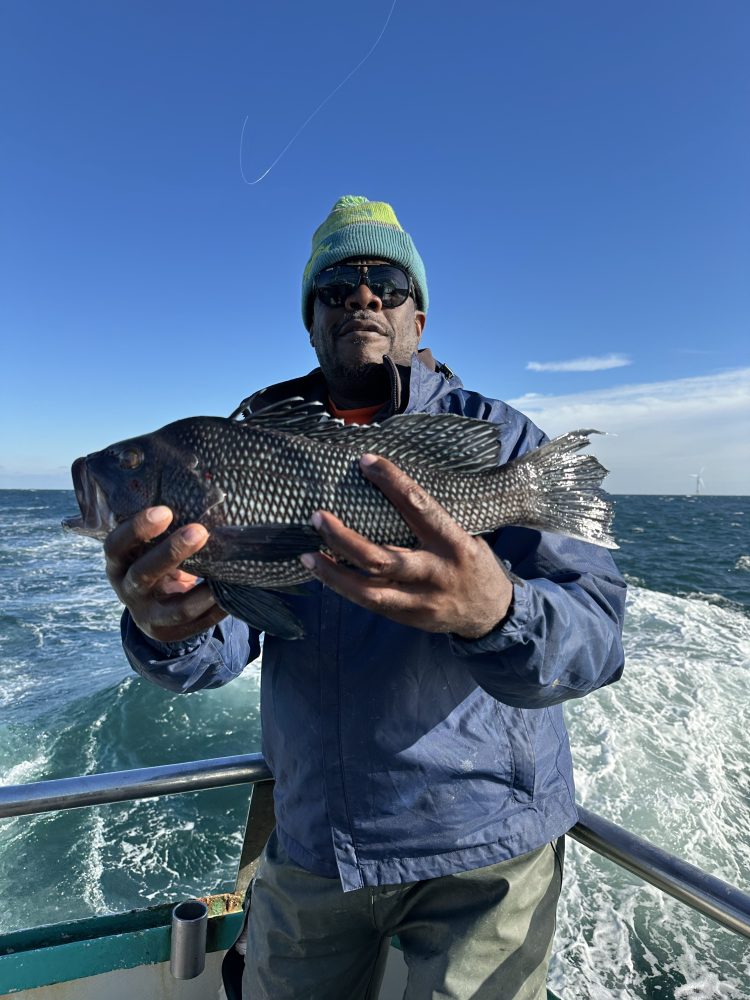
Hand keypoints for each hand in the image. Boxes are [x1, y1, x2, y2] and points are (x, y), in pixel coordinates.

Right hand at [104, 506, 226, 642]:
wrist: (151, 606)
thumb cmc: (152, 560)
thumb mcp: (145, 547)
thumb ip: (160, 528)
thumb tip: (196, 494)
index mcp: (118, 563)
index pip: (116, 546)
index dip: (137, 530)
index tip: (165, 511)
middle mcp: (128, 590)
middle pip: (144, 574)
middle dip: (171, 553)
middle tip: (200, 530)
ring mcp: (148, 616)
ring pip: (176, 610)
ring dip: (203, 594)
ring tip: (226, 572)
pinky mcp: (170, 632)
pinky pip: (198, 624)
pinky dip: (217, 610)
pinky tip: (233, 596)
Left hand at [300, 455, 512, 638]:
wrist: (492, 613)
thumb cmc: (471, 561)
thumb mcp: (464, 534)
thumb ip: (430, 521)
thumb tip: (387, 488)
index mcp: (454, 542)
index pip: (419, 506)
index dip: (391, 482)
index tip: (365, 462)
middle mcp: (436, 573)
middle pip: (381, 558)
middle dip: (344, 538)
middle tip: (317, 517)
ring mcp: (421, 601)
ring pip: (369, 590)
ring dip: (334, 572)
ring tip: (307, 555)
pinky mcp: (409, 619)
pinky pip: (371, 603)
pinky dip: (344, 588)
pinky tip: (324, 572)